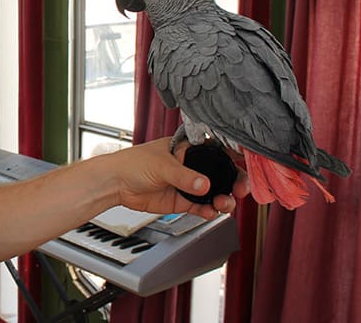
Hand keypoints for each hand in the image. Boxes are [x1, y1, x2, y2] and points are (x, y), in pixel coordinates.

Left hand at [103, 137, 249, 219]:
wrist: (116, 183)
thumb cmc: (133, 163)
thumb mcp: (162, 165)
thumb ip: (184, 176)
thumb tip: (204, 184)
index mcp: (188, 148)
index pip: (217, 152)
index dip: (233, 159)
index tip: (244, 167)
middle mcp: (191, 166)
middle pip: (220, 174)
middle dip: (233, 183)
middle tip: (239, 191)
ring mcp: (187, 184)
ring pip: (213, 192)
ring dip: (223, 199)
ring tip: (223, 205)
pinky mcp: (181, 200)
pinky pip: (201, 206)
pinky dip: (208, 211)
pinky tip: (210, 212)